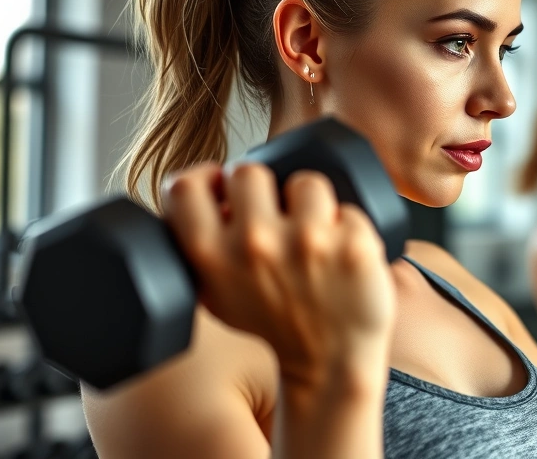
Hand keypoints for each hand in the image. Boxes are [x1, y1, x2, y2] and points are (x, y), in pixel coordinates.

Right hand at [162, 163, 395, 386]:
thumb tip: (199, 195)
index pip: (184, 187)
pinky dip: (349, 227)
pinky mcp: (353, 244)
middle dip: (264, 189)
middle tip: (277, 214)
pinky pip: (348, 209)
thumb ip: (198, 248)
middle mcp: (254, 244)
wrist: (328, 364)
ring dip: (313, 204)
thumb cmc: (275, 326)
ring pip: (306, 182)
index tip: (220, 183)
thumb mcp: (216, 296)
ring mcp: (307, 241)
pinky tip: (343, 255)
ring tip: (316, 235)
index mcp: (212, 257)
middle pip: (248, 172)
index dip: (203, 177)